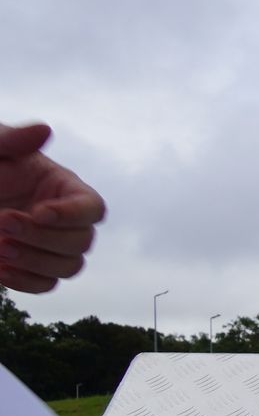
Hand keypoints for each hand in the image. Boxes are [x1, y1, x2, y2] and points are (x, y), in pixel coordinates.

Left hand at [0, 123, 106, 293]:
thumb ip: (13, 139)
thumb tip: (44, 130)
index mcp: (63, 188)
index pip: (92, 209)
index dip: (72, 215)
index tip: (37, 212)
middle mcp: (64, 219)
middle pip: (82, 242)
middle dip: (44, 237)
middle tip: (4, 222)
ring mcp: (49, 245)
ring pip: (68, 267)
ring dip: (35, 260)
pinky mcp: (30, 267)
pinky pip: (45, 284)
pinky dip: (24, 280)